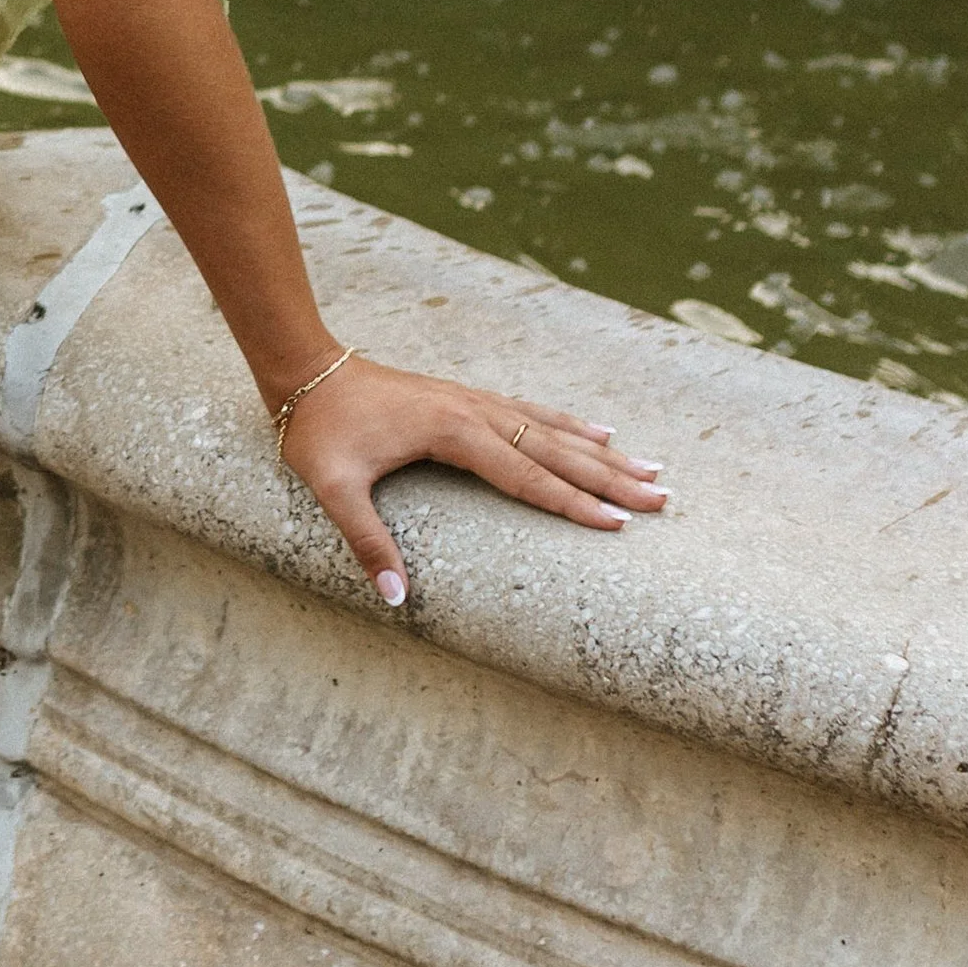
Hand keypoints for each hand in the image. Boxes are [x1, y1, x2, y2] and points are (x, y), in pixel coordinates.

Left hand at [275, 356, 667, 604]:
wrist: (305, 368)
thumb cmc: (318, 429)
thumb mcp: (332, 488)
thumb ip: (365, 542)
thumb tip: (395, 598)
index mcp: (454, 433)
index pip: (526, 477)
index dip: (573, 504)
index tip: (618, 524)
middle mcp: (475, 412)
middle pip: (555, 450)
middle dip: (610, 477)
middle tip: (662, 496)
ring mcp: (473, 400)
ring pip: (551, 427)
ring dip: (600, 451)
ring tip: (649, 466)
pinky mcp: (465, 398)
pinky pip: (531, 410)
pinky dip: (569, 423)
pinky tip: (595, 431)